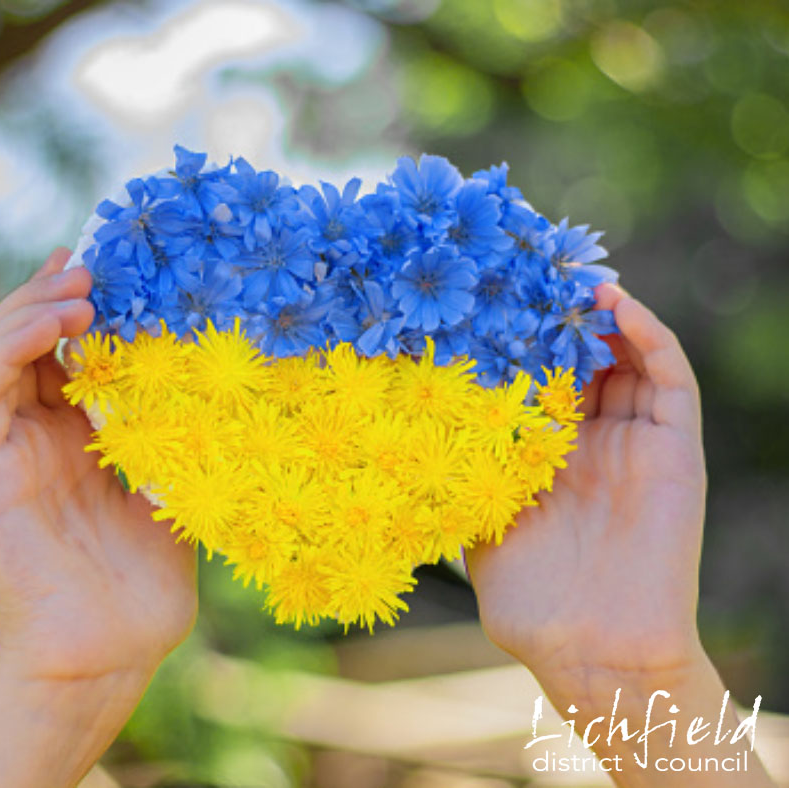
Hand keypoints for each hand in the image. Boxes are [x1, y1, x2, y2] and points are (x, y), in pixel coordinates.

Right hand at [0, 247, 196, 683]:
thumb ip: (181, 451)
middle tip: (95, 265)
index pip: (64, 356)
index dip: (82, 309)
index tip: (119, 270)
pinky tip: (61, 325)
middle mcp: (36, 438)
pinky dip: (14, 344)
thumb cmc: (143, 587)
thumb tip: (225, 404)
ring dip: (30, 308)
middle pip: (25, 342)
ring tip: (80, 285)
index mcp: (76, 441)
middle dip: (54, 295)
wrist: (109, 654)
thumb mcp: (174, 498)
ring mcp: (7, 451)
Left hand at [466, 283, 705, 693]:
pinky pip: (671, 379)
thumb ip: (464, 479)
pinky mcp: (676, 450)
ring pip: (629, 359)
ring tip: (570, 279)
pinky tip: (615, 306)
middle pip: (586, 361)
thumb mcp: (480, 526)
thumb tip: (412, 434)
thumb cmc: (530, 602)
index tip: (489, 303)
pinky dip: (649, 336)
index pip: (541, 382)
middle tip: (530, 275)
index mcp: (550, 459)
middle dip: (560, 319)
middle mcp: (594, 444)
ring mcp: (637, 444)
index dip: (522, 342)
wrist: (593, 650)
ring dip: (604, 316)